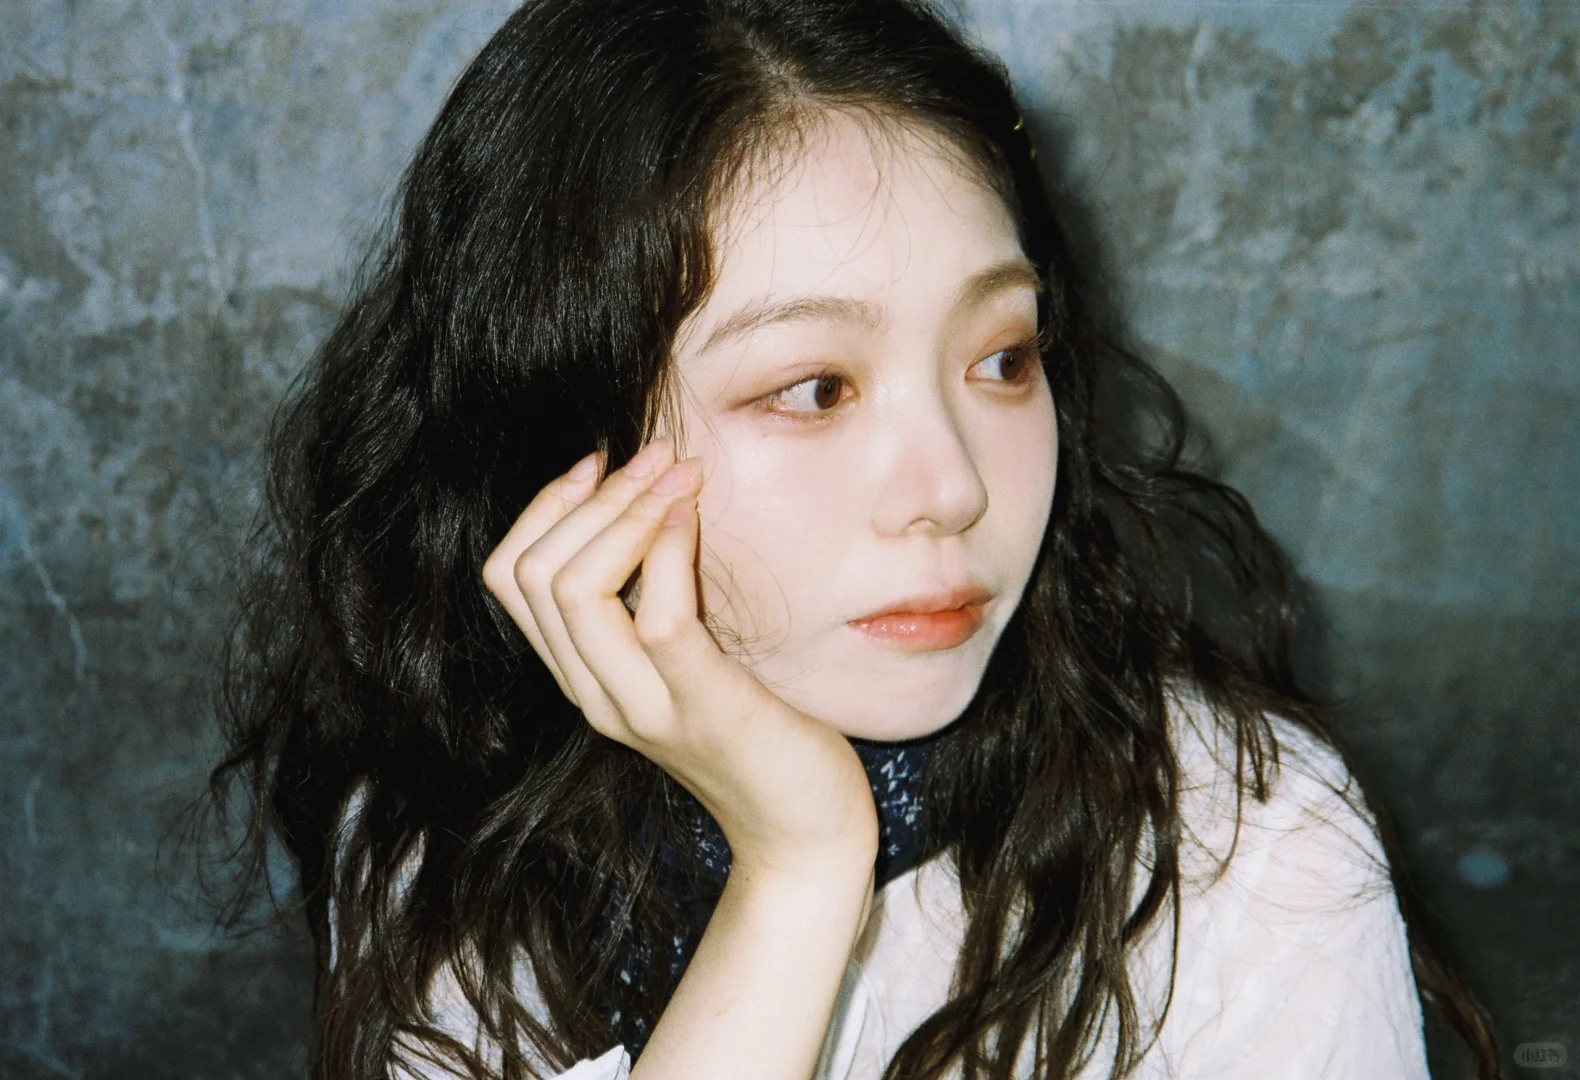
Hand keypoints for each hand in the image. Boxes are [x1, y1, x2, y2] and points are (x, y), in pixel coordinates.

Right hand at [482, 439, 877, 878]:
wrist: (804, 825)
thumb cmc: (756, 725)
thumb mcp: (687, 653)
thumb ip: (654, 593)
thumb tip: (652, 492)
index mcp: (582, 677)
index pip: (508, 576)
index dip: (544, 506)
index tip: (602, 462)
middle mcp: (595, 695)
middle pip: (533, 574)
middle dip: (592, 495)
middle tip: (657, 455)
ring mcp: (642, 708)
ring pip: (575, 590)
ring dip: (626, 511)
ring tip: (678, 474)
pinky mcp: (702, 709)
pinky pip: (658, 617)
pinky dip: (669, 549)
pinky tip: (696, 516)